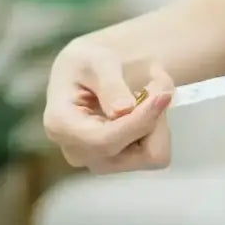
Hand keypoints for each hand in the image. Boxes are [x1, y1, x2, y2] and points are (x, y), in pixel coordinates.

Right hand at [43, 33, 175, 172]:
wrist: (92, 72)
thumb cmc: (90, 62)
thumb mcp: (98, 60)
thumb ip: (111, 84)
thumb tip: (122, 111)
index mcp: (60, 125)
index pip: (105, 140)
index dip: (140, 121)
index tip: (163, 95)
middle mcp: (78, 153)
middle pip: (136, 154)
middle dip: (153, 117)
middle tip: (157, 83)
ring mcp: (99, 162)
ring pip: (153, 156)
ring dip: (159, 121)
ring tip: (149, 91)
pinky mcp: (120, 163)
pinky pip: (156, 154)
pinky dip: (158, 129)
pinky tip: (146, 108)